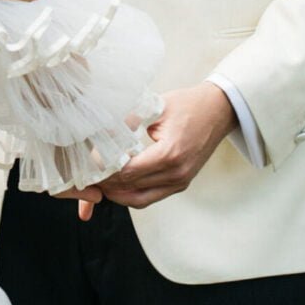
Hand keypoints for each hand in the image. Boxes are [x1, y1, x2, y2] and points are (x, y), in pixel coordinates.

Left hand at [77, 83, 236, 209]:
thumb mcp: (156, 107)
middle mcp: (176, 173)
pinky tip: (116, 186)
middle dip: (105, 184)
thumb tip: (100, 132)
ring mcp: (180, 181)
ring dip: (116, 194)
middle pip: (130, 188)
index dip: (104, 170)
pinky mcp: (181, 183)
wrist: (219, 110)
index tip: (87, 165)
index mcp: (170, 153)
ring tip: (97, 184)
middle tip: (85, 177)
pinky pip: (150, 197)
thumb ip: (128, 121)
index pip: (127, 171)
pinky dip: (131, 195)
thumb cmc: (188, 104)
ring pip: (139, 199)